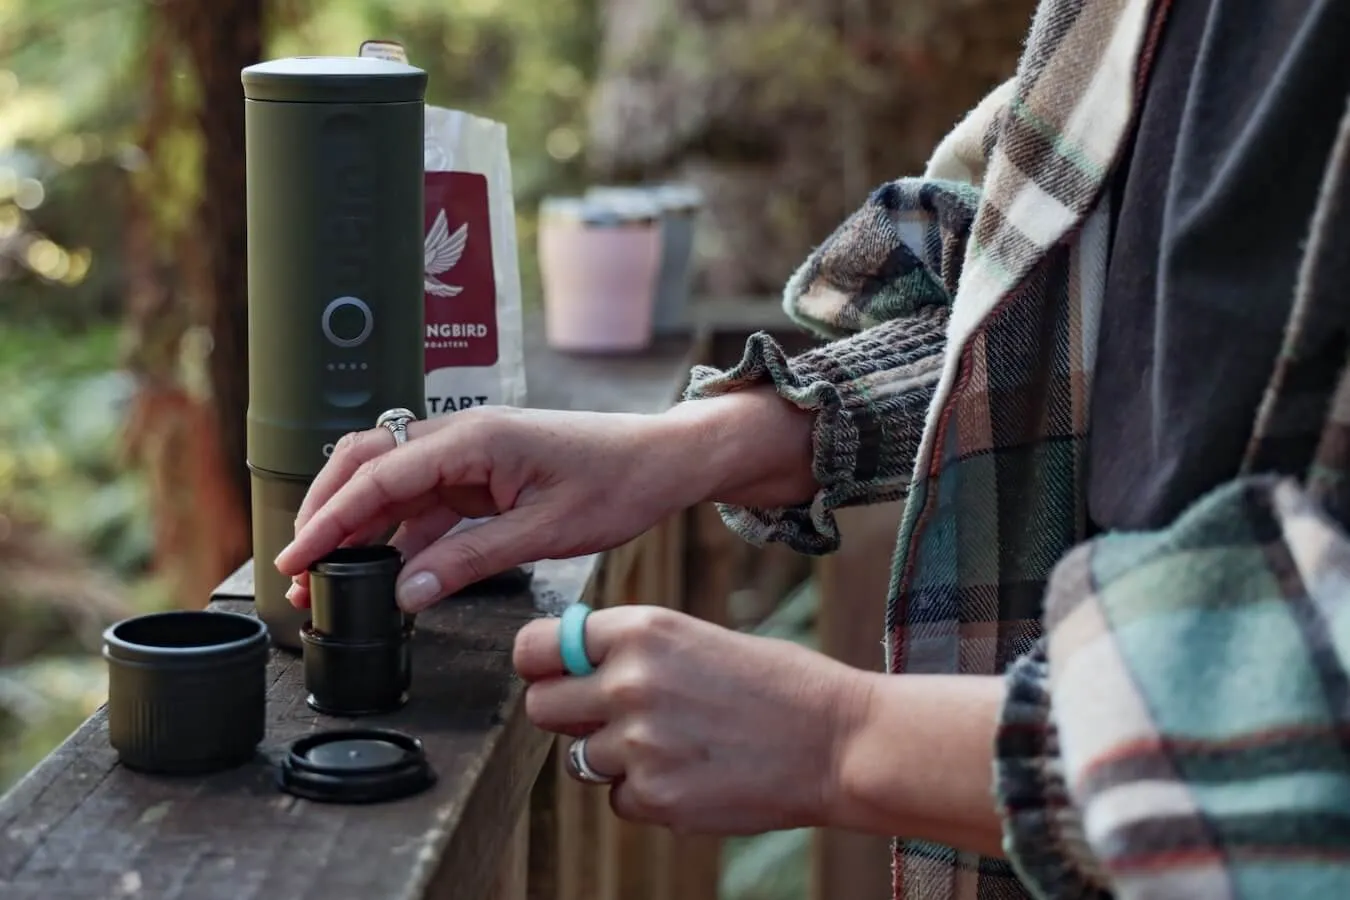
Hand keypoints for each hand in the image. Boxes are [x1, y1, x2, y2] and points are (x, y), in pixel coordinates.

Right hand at [274, 390, 815, 611]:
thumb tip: (407, 593)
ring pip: (389, 484)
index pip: (378, 476)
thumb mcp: (547, 531)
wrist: (662, 460)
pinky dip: (396, 534)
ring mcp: (468, 454)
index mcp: (473, 438)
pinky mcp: (481, 474)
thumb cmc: (617, 482)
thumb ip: (472, 560)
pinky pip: (424, 501)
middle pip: (367, 466)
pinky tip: (385, 570)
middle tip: (298, 571)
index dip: (330, 520)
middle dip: (324, 515)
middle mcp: (461, 436)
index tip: (297, 559)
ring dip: (355, 527)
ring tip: (327, 578)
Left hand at [513, 605, 870, 833]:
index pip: (536, 646)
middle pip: (540, 706)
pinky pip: (618, 800)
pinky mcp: (655, 797)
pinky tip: (696, 774)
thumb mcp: (698, 638)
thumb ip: (632, 650)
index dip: (541, 663)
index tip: (554, 673)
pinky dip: (647, 794)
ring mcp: (639, 743)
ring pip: (579, 759)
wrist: (839, 741)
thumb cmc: (777, 684)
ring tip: (677, 744)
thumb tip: (569, 666)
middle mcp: (629, 681)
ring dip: (614, 758)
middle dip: (568, 714)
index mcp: (641, 629)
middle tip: (612, 717)